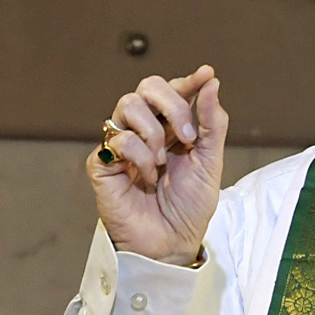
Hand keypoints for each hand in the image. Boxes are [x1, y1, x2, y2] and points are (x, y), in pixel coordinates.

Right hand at [86, 65, 226, 264]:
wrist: (172, 241)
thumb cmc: (190, 206)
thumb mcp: (209, 163)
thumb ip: (212, 124)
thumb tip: (211, 83)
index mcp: (172, 128)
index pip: (174, 91)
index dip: (189, 80)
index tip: (206, 74)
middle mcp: (146, 130)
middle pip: (147, 87)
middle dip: (172, 105)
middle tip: (187, 137)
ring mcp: (122, 143)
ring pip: (128, 104)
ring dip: (154, 132)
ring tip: (163, 163)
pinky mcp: (103, 160)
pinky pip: (118, 137)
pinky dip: (139, 156)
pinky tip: (147, 177)